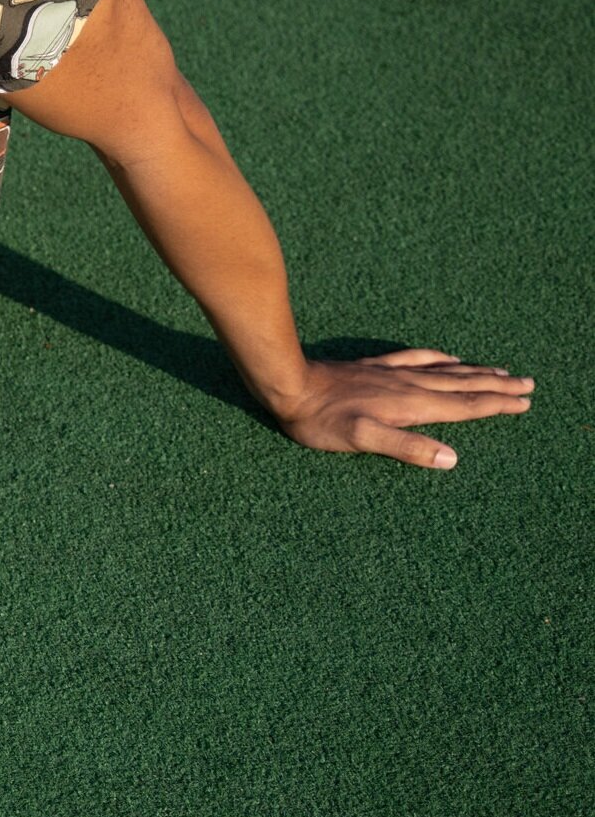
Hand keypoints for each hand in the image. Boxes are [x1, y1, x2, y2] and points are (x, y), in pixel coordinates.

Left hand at [267, 348, 531, 469]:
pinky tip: (447, 357)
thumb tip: (451, 458)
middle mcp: (409, 385)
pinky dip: (438, 358)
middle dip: (497, 386)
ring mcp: (392, 373)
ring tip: (501, 370)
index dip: (496, 404)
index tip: (524, 403)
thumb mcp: (362, 439)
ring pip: (445, 370)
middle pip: (463, 384)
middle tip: (528, 384)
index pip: (464, 406)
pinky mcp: (375, 366)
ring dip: (476, 371)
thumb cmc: (321, 420)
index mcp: (412, 405)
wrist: (287, 383)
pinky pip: (416, 358)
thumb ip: (406, 448)